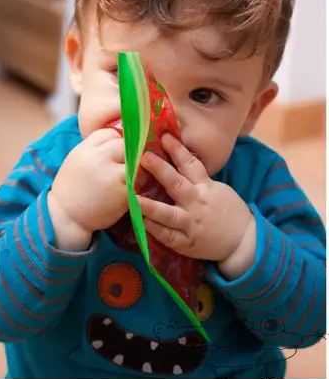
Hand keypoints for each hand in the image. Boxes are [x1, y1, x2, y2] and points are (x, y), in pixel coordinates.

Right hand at [48, 128, 127, 248]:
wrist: (66, 216)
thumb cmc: (72, 188)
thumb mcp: (76, 161)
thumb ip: (93, 150)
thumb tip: (116, 139)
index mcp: (84, 150)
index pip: (108, 133)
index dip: (113, 142)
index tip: (111, 154)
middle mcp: (97, 159)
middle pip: (123, 145)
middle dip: (125, 154)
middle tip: (120, 166)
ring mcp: (111, 176)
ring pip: (135, 162)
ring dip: (135, 169)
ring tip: (127, 178)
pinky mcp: (123, 193)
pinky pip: (137, 182)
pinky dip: (135, 186)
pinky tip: (127, 191)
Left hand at [137, 134, 254, 263]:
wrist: (245, 241)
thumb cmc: (227, 211)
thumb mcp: (216, 190)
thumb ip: (196, 179)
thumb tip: (174, 159)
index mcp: (205, 188)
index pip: (191, 165)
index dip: (177, 150)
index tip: (164, 136)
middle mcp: (197, 203)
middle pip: (177, 184)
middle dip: (160, 170)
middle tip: (144, 157)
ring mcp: (191, 224)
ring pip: (169, 214)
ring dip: (151, 206)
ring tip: (134, 198)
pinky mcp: (187, 243)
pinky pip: (169, 236)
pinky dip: (156, 230)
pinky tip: (142, 222)